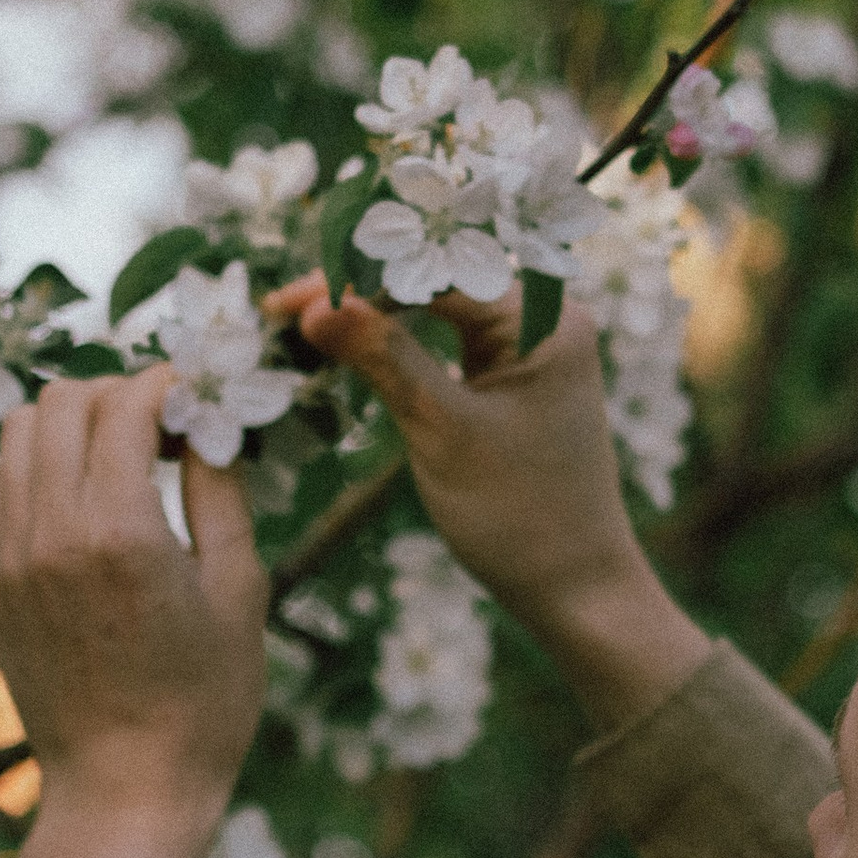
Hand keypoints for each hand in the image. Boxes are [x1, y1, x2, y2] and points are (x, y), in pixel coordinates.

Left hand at [0, 369, 266, 857]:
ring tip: (121, 456)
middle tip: (163, 425)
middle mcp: (51, 532)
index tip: (198, 398)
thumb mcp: (240, 590)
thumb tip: (206, 423)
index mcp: (121, 531)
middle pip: (61, 401)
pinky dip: (41, 467)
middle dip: (117, 392)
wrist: (125, 790)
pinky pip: (2, 485)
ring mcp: (9, 556)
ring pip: (18, 433)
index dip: (167, 384)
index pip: (126, 403)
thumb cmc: (204, 702)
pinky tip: (88, 499)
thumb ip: (220, 491)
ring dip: (71, 423)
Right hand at [286, 279, 709, 735]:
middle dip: (356, 289)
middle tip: (282, 313)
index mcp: (542, 318)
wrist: (575, 586)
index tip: (286, 303)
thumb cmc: (520, 515)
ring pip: (434, 305)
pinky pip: (445, 336)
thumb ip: (384, 359)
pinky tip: (346, 347)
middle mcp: (543, 314)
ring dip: (370, 312)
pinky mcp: (511, 371)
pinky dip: (395, 341)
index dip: (353, 280)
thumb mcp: (442, 431)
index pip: (433, 271)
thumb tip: (314, 305)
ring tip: (302, 328)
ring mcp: (528, 342)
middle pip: (433, 277)